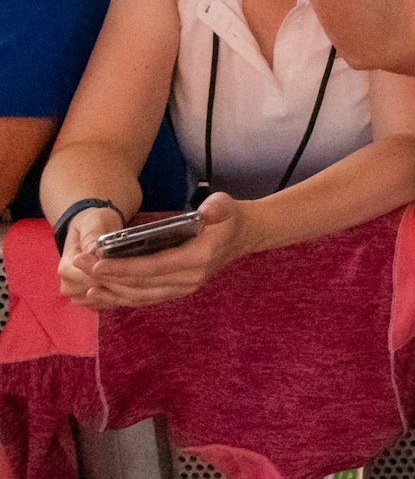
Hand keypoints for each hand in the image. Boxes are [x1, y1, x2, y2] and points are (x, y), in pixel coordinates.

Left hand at [67, 194, 249, 308]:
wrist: (245, 236)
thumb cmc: (230, 217)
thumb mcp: (226, 205)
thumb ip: (216, 208)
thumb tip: (206, 212)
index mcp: (198, 259)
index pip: (153, 267)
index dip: (123, 268)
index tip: (96, 264)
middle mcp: (189, 280)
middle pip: (141, 285)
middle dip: (108, 278)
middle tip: (80, 267)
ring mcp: (183, 289)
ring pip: (140, 296)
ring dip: (110, 292)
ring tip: (83, 283)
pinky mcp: (177, 291)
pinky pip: (144, 299)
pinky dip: (120, 298)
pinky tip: (101, 295)